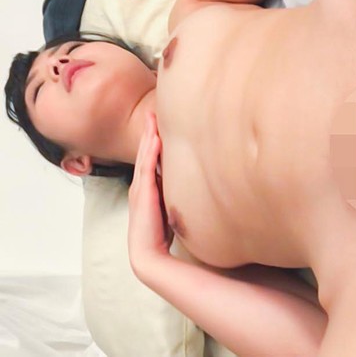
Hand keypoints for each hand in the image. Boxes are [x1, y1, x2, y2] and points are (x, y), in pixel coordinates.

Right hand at [128, 113, 173, 277]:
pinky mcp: (142, 194)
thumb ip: (180, 197)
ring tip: (151, 119)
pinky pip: (146, 168)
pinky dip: (149, 152)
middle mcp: (140, 188)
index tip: (159, 125)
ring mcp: (139, 190)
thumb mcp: (172, 210)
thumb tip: (201, 186)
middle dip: (148, 133)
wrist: (151, 256)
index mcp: (147, 191)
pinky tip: (155, 139)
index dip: (154, 143)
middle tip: (152, 113)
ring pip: (144, 157)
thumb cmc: (163, 236)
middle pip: (145, 154)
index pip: (150, 161)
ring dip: (148, 137)